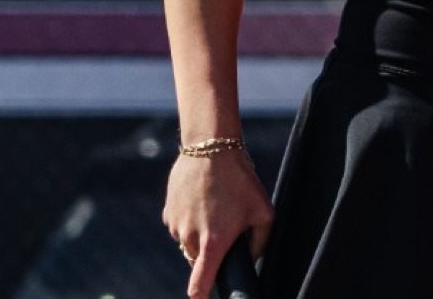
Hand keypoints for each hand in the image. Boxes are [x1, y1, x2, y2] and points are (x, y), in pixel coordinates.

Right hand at [163, 146, 273, 298]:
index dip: (202, 297)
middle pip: (198, 261)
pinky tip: (203, 200)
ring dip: (200, 235)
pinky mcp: (168, 213)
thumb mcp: (264, 211)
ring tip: (216, 207)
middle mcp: (191, 238)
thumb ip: (260, 242)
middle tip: (226, 226)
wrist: (211, 148)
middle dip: (211, 253)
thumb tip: (251, 258)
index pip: (199, 285)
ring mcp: (176, 226)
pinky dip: (190, 221)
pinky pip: (180, 227)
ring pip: (188, 244)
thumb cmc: (241, 180)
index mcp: (214, 243)